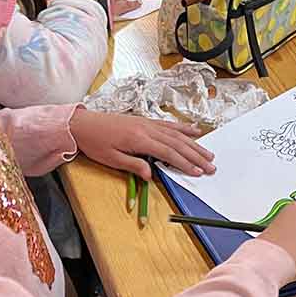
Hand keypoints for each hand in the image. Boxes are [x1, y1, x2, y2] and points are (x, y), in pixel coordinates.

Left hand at [70, 109, 215, 179]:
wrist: (84, 124)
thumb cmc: (95, 143)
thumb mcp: (111, 159)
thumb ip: (134, 165)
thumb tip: (151, 176)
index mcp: (140, 140)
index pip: (168, 153)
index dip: (185, 163)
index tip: (198, 172)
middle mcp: (147, 129)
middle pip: (177, 143)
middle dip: (196, 155)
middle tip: (211, 165)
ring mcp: (148, 123)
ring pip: (176, 134)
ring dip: (194, 143)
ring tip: (208, 152)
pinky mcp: (145, 120)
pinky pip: (169, 124)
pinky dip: (183, 128)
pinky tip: (194, 130)